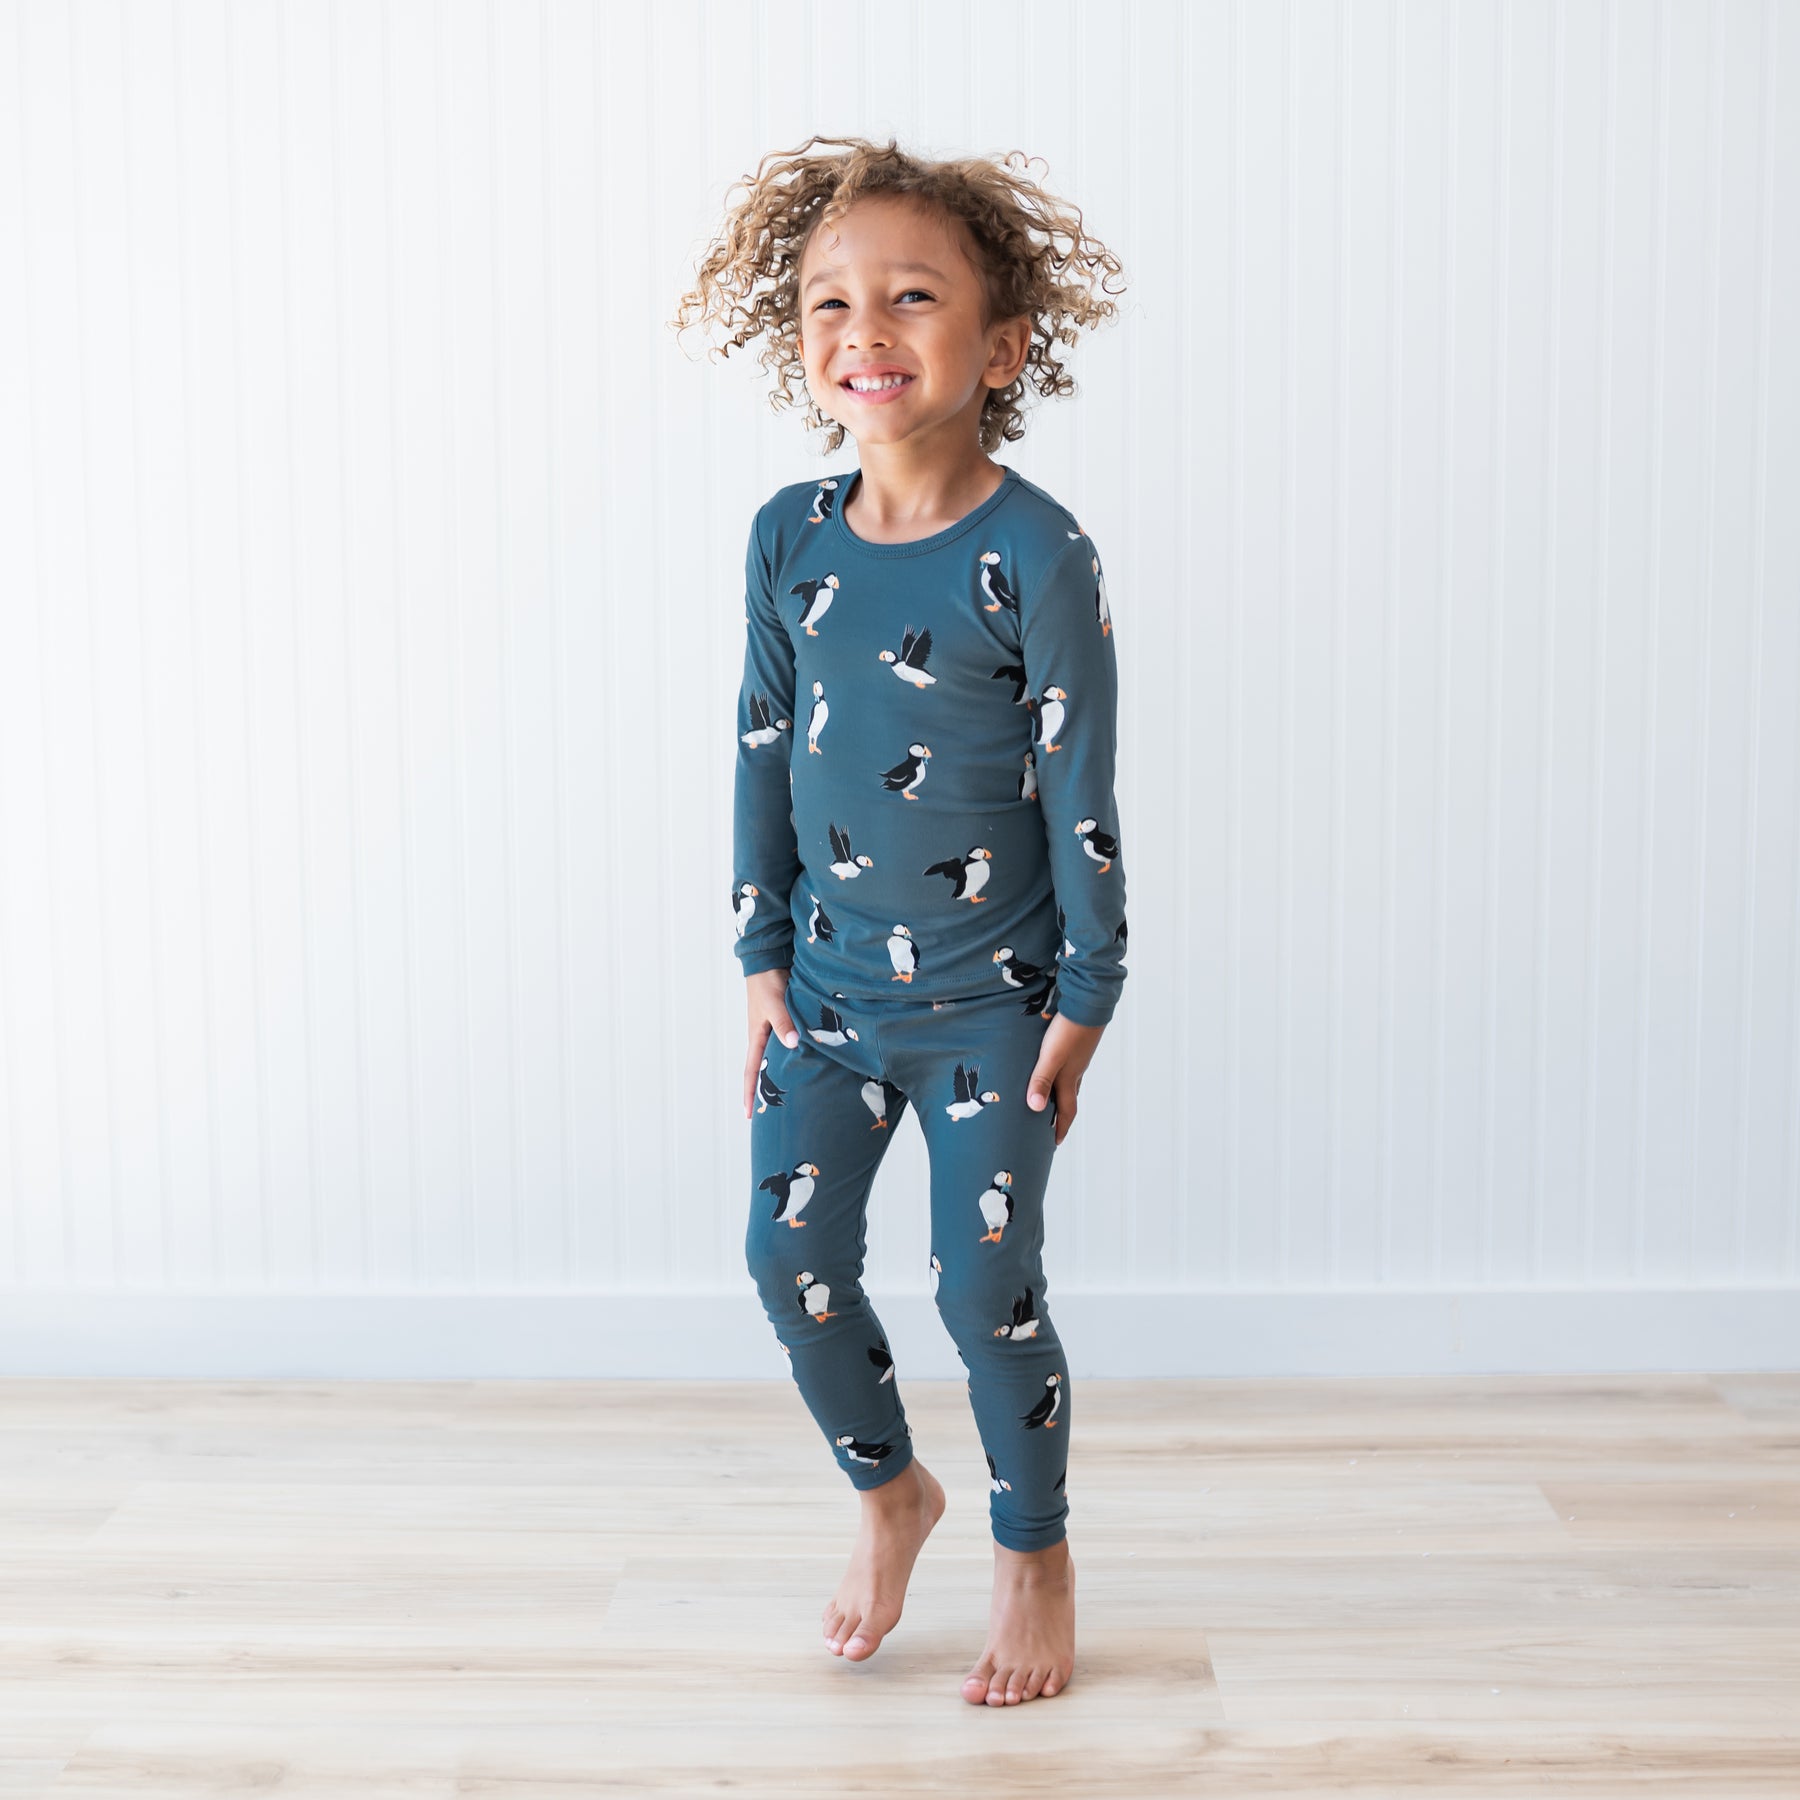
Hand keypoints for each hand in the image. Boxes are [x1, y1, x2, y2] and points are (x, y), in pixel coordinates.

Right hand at [744, 968, 801, 1119]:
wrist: (769, 960)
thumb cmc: (767, 981)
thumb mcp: (774, 1003)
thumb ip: (783, 1022)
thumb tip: (792, 1044)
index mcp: (757, 1036)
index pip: (752, 1071)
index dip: (750, 1093)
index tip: (749, 1115)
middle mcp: (765, 1036)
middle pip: (764, 1070)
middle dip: (765, 1091)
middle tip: (771, 1114)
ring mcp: (775, 1030)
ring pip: (778, 1058)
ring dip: (781, 1075)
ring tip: (791, 1095)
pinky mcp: (787, 1021)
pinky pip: (790, 1044)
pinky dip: (795, 1057)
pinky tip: (806, 1064)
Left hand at [1027, 1013, 1106, 1146]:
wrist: (1088, 1001)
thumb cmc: (1069, 1030)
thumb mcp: (1050, 1056)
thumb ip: (1041, 1080)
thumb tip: (1036, 1108)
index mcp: (1070, 1078)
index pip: (1067, 1111)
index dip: (1061, 1128)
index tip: (1056, 1142)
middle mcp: (1076, 1070)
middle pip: (1069, 1099)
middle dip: (1061, 1115)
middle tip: (1050, 1126)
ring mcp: (1078, 1057)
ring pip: (1069, 1082)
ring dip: (1060, 1094)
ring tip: (1049, 1100)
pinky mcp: (1077, 1043)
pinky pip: (1069, 1066)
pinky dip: (1060, 1075)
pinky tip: (1053, 1067)